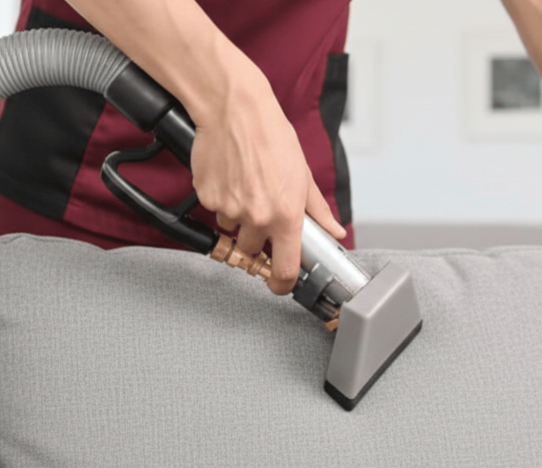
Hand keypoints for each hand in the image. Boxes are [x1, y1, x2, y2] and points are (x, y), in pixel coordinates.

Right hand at [189, 81, 345, 294]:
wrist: (234, 109)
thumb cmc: (271, 135)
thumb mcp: (303, 174)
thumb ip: (318, 211)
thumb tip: (334, 231)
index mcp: (285, 215)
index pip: (284, 269)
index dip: (282, 284)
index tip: (281, 284)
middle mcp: (256, 217)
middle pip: (253, 249)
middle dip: (258, 236)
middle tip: (261, 208)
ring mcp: (229, 209)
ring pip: (233, 228)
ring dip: (239, 216)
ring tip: (246, 184)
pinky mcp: (207, 197)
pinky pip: (215, 210)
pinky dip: (222, 198)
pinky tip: (231, 176)